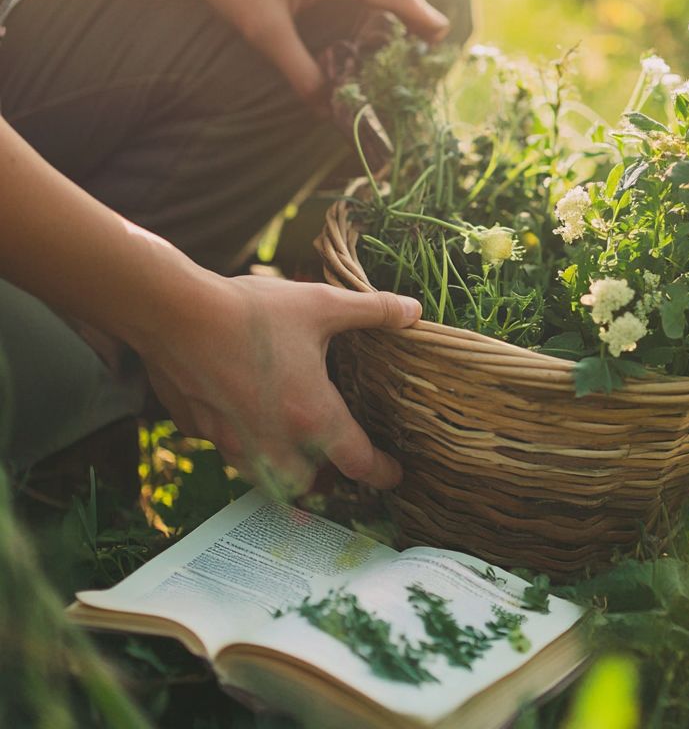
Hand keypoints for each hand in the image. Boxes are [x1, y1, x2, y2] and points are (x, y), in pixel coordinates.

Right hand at [140, 273, 418, 494]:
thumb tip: (414, 311)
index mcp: (313, 416)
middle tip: (338, 462)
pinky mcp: (200, 431)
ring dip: (285, 473)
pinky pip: (229, 455)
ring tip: (296, 454)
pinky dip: (245, 451)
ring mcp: (233, 441)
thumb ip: (373, 311)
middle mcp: (274, 440)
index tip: (394, 476)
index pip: (358, 463)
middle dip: (327, 480)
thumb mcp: (322, 305)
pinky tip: (245, 425)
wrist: (173, 312)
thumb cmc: (252, 311)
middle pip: (310, 484)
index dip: (382, 473)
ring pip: (266, 479)